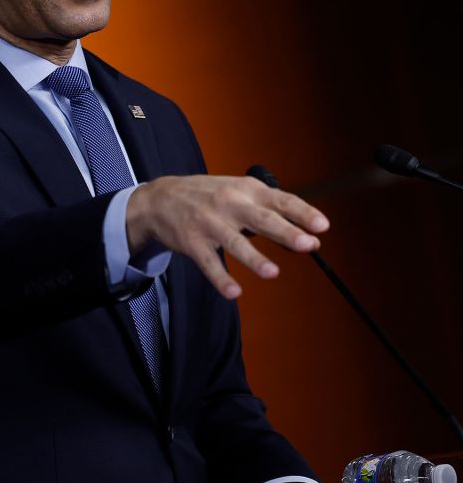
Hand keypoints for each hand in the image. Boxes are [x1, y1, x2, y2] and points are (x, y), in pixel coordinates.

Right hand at [125, 175, 328, 298]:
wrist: (160, 198)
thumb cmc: (208, 196)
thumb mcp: (239, 192)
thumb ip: (270, 211)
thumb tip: (306, 237)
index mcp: (246, 190)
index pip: (280, 200)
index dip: (302, 213)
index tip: (322, 226)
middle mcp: (229, 204)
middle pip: (261, 219)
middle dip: (284, 232)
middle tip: (307, 244)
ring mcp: (209, 223)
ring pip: (234, 242)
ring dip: (253, 258)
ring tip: (272, 272)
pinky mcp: (192, 242)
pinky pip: (208, 263)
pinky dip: (220, 278)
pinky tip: (233, 292)